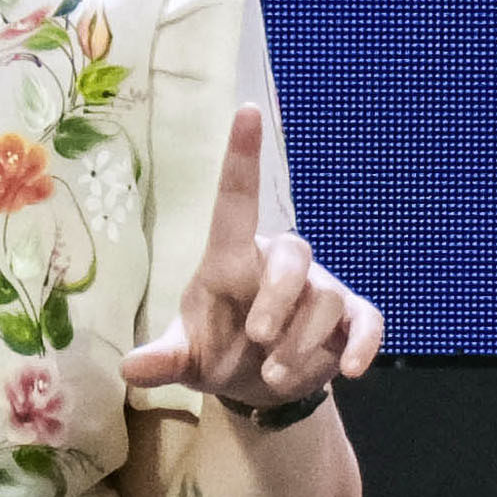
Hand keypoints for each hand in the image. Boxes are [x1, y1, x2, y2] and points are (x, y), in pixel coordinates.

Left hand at [122, 105, 384, 408]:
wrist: (259, 385)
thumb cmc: (217, 351)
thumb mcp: (186, 358)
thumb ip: (163, 360)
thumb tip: (130, 370)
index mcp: (233, 260)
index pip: (237, 198)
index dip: (242, 156)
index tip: (246, 111)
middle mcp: (280, 265)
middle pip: (292, 255)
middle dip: (277, 298)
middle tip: (259, 340)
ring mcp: (320, 290)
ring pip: (326, 299)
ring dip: (301, 342)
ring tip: (274, 377)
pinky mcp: (350, 319)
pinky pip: (366, 320)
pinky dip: (363, 344)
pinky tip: (353, 369)